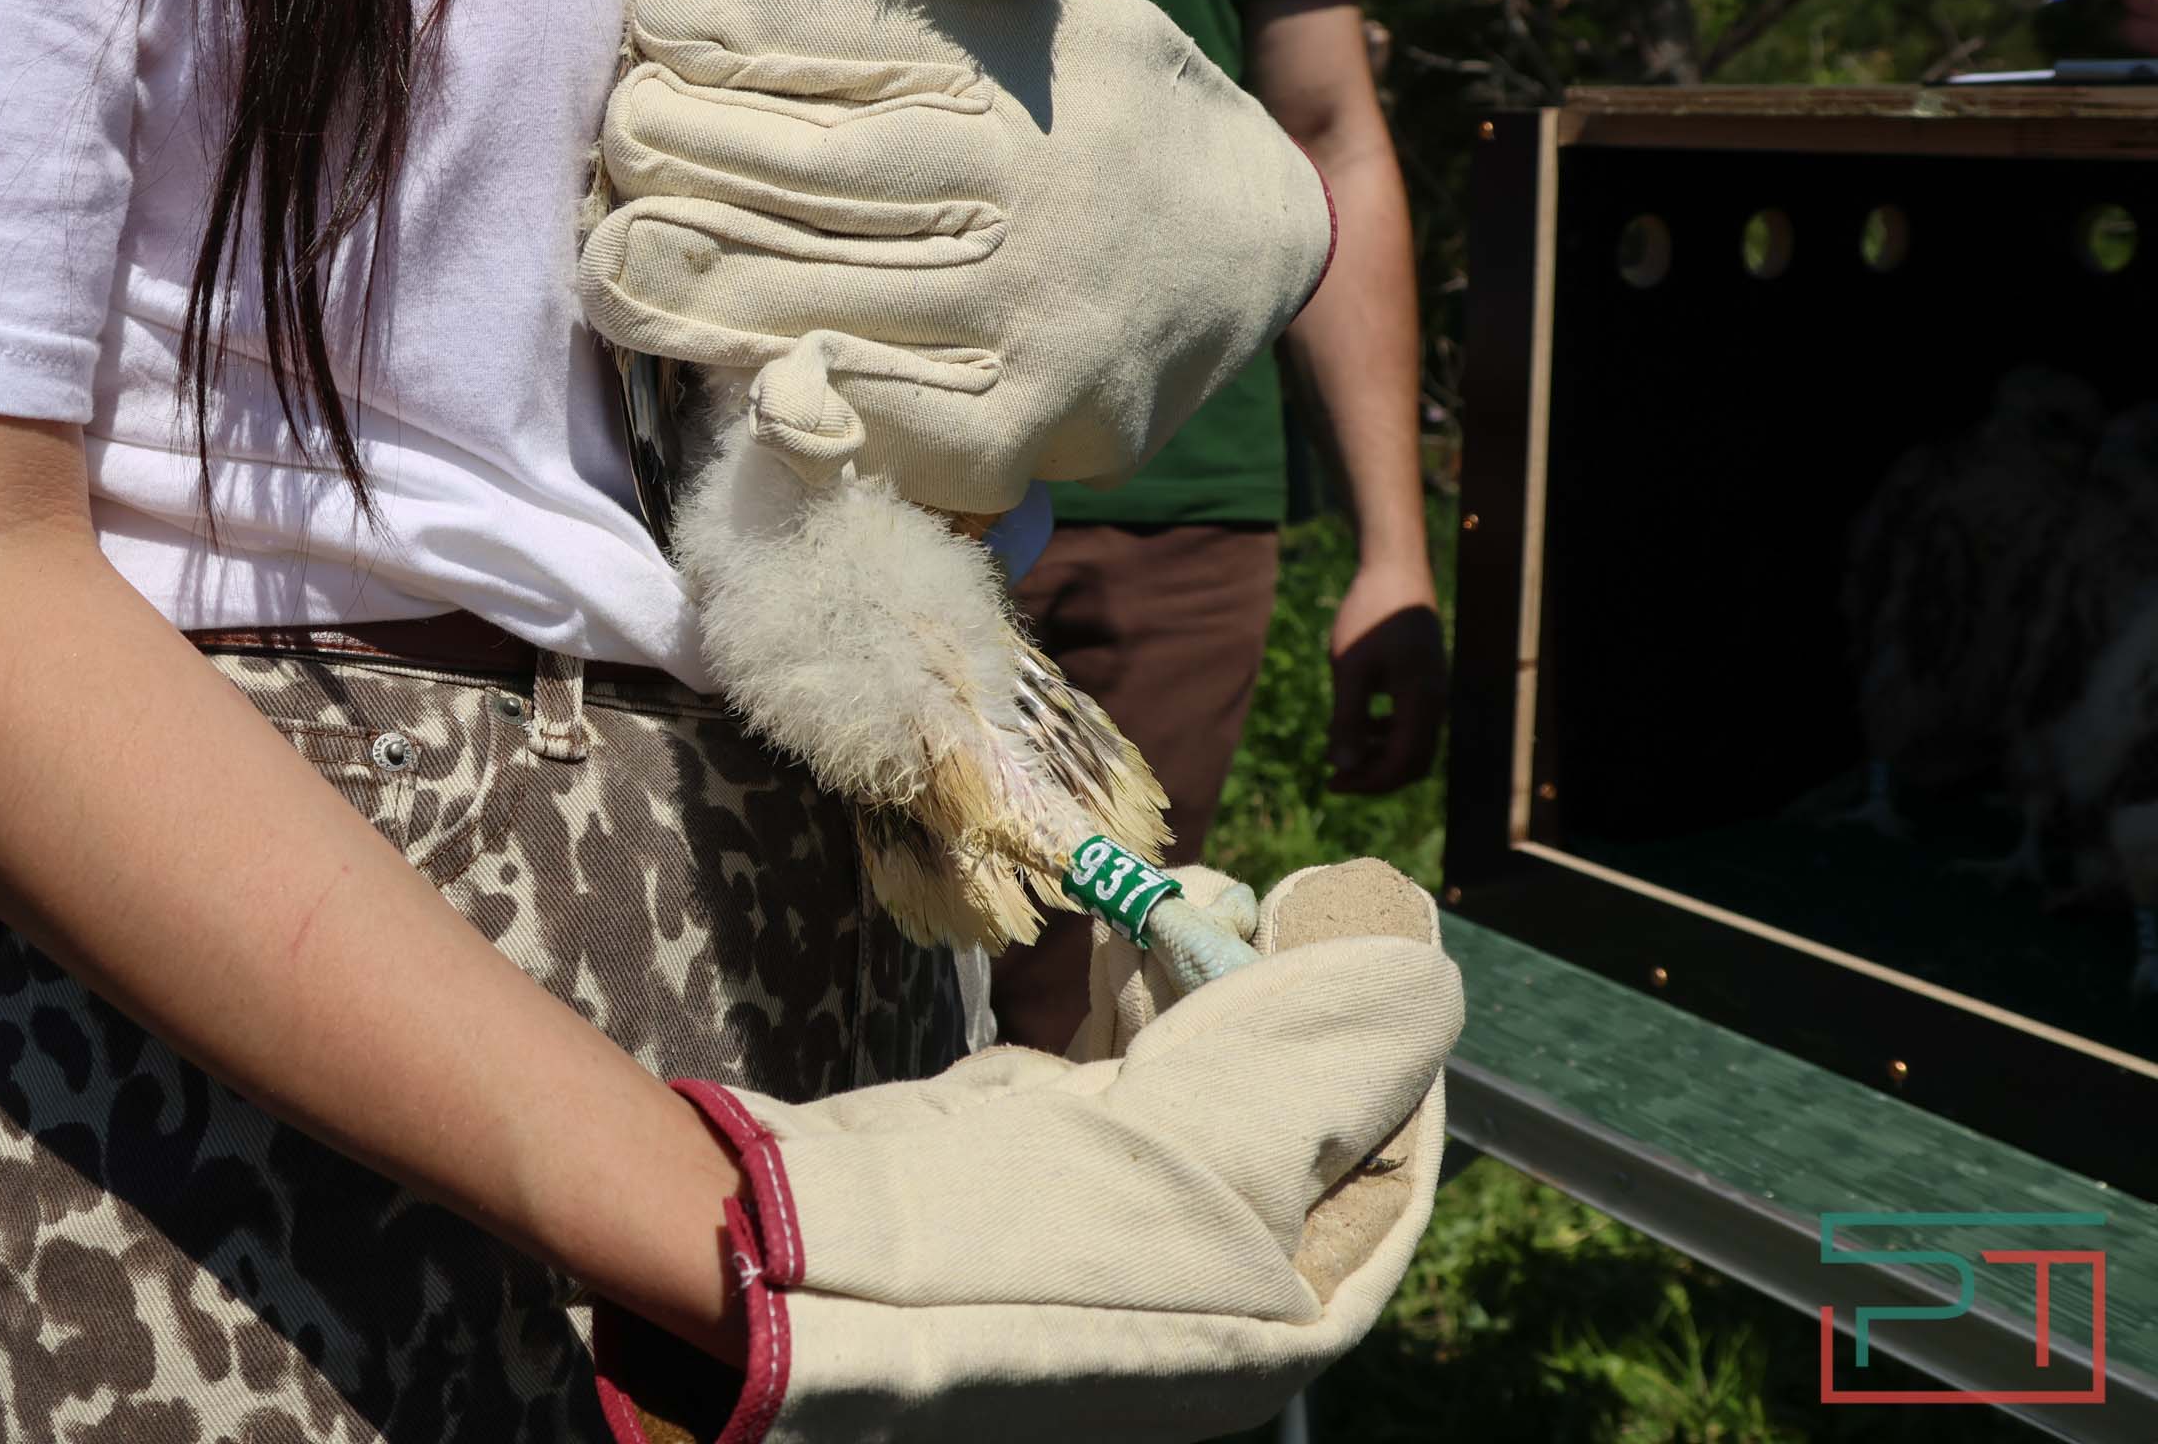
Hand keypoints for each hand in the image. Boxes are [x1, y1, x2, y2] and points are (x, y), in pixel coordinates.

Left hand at [579, 0, 1333, 515]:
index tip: (650, 12)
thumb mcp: (1047, 12)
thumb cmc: (1103, 116)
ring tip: (610, 261)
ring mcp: (1029, 311)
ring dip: (693, 280)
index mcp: (1029, 63)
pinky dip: (792, 399)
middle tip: (610, 132)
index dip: (734, 20)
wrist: (1257, 253)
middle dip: (690, 147)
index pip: (854, 35)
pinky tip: (724, 382)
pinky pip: (881, 418)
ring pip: (823, 294)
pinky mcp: (1020, 426)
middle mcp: (1033, 181)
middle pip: (819, 167)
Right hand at [592, 860, 1463, 1443]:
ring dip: (1201, 984)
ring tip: (1186, 895)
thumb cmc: (1022, 1231)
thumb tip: (1424, 972)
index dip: (1389, 1051)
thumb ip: (1330, 1054)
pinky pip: (1108, 1082)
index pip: (1384, 1179)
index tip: (1366, 931)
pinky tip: (1126, 930)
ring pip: (1195, 1089)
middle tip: (1269, 898)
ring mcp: (1104, 1235)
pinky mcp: (1021, 1177)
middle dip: (1282, 998)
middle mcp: (1201, 1293)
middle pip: (1288, 1122)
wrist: (793, 1262)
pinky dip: (1126, 1003)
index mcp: (1271, 1322)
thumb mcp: (1210, 1143)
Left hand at [1324, 559, 1446, 794]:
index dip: (1368, 782)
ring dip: (1379, 756)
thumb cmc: (1368, 615)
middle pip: (1413, 763)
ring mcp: (1434, 692)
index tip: (1332, 784)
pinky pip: (1412, 724)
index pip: (1402, 764)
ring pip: (1413, 745)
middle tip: (1334, 778)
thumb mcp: (1350, 669)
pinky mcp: (1426, 682)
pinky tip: (1356, 724)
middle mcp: (1436, 702)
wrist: (1395, 570)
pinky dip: (1386, 734)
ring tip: (1340, 751)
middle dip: (1374, 776)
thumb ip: (1348, 719)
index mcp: (1420, 701)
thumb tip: (1342, 767)